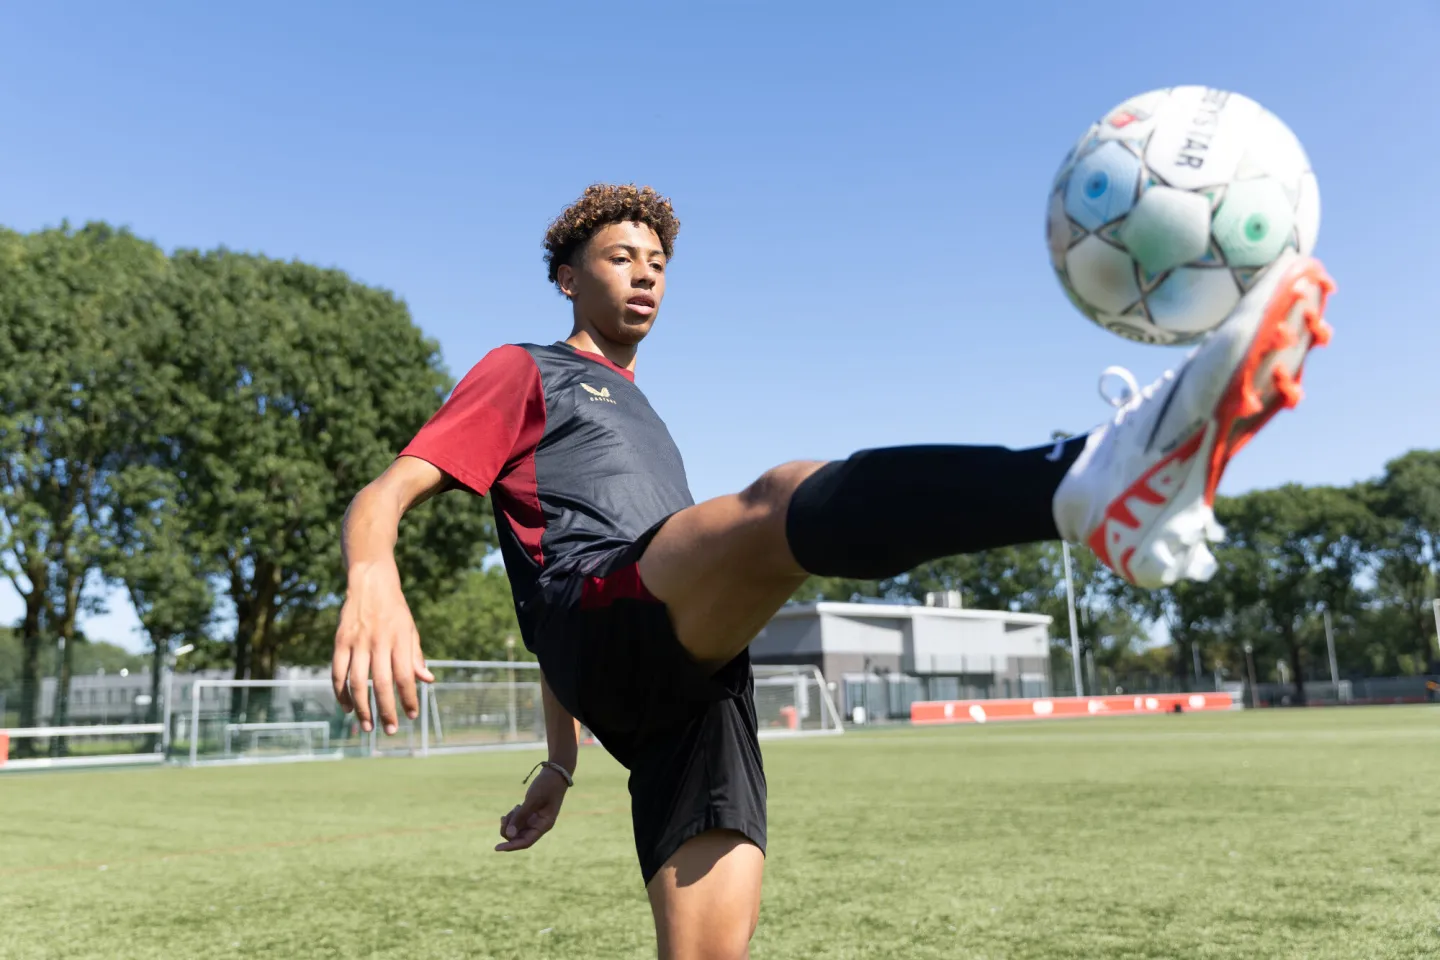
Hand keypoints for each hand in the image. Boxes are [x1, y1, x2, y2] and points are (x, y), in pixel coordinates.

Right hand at [331, 559, 433, 734]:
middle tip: (389, 730)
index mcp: (400, 639)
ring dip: (361, 708)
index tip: (412, 716)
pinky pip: (337, 673)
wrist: (371, 582)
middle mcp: (378, 641)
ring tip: (367, 726)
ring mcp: (357, 641)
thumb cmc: (395, 611)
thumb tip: (428, 681)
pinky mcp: (339, 641)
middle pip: (381, 684)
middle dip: (386, 710)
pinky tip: (347, 707)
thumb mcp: (411, 630)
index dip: (408, 698)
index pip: (405, 676)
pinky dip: (341, 693)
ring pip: (357, 682)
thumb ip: (416, 656)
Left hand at [495, 768, 568, 852]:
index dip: (511, 846)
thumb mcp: (532, 800)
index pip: (526, 842)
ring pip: (517, 829)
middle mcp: (540, 825)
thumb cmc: (546, 786)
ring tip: (513, 808)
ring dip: (510, 822)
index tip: (496, 848)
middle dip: (508, 830)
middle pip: (519, 837)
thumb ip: (520, 817)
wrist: (554, 773)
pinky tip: (514, 809)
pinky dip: (513, 817)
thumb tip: (508, 835)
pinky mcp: (531, 814)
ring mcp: (535, 820)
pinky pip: (518, 821)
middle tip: (503, 818)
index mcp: (544, 825)